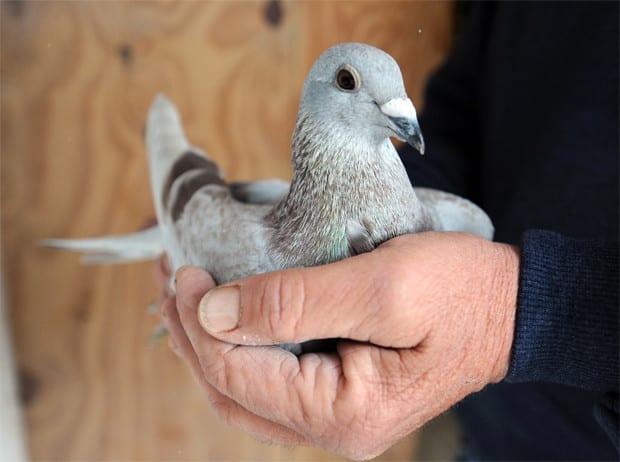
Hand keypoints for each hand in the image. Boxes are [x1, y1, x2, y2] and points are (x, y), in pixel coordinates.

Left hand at [157, 232, 518, 459]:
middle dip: (190, 334)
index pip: (238, 373)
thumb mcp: (381, 286)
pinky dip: (239, 347)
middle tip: (168, 279)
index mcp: (340, 412)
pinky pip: (268, 379)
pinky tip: (224, 317)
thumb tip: (215, 313)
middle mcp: (330, 429)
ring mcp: (332, 416)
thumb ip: (295, 302)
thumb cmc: (459, 292)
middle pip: (230, 388)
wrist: (509, 309)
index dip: (201, 322)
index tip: (184, 272)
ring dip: (207, 341)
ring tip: (182, 294)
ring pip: (243, 388)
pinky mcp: (336, 394)